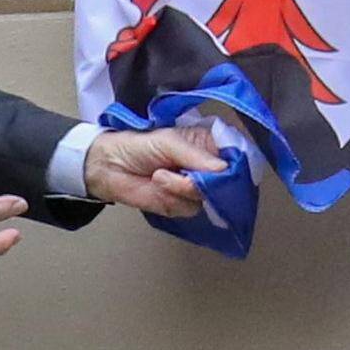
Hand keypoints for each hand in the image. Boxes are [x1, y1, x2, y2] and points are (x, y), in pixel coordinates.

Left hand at [82, 123, 232, 224]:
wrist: (111, 167)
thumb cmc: (140, 146)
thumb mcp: (170, 141)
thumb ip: (198, 155)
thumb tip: (224, 170)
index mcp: (209, 145)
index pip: (237, 156)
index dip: (237, 165)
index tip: (228, 170)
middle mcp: (208, 167)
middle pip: (229, 182)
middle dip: (207, 180)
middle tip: (187, 173)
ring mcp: (197, 188)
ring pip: (209, 197)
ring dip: (182, 188)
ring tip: (161, 175)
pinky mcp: (183, 205)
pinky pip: (190, 207)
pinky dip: (173, 198)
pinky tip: (159, 186)